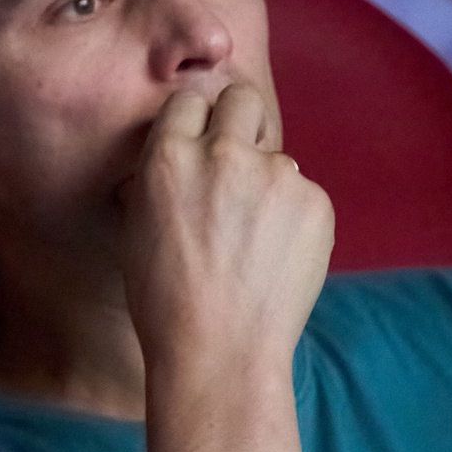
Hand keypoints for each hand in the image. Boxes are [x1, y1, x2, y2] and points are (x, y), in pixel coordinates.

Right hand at [119, 81, 332, 387]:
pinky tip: (275, 257)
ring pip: (276, 156)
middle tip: (235, 167)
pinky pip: (303, 193)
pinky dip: (293, 218)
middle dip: (239, 124)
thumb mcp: (136, 227)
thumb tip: (178, 154)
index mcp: (169, 156)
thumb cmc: (165, 300)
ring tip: (252, 240)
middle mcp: (224, 154)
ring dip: (266, 183)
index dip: (195, 125)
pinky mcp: (316, 201)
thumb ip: (160, 178)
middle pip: (242, 100)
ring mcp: (276, 176)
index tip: (199, 147)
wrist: (219, 351)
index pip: (189, 101)